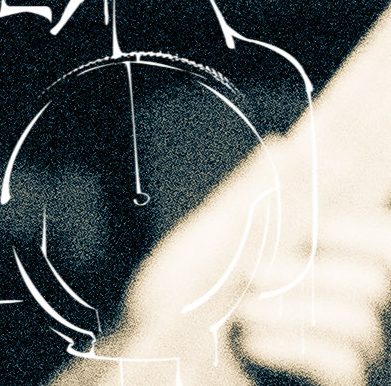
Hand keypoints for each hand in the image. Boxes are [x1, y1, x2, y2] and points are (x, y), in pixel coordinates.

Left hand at [108, 149, 390, 385]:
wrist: (142, 362)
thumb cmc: (174, 305)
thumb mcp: (208, 239)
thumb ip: (253, 198)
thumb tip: (291, 145)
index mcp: (319, 269)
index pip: (384, 242)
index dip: (358, 227)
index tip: (305, 227)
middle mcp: (343, 314)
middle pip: (378, 278)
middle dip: (307, 267)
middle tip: (249, 272)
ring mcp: (342, 357)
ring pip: (361, 320)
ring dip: (284, 308)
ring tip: (238, 314)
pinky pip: (344, 362)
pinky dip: (288, 345)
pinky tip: (248, 344)